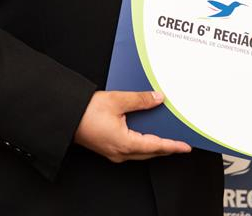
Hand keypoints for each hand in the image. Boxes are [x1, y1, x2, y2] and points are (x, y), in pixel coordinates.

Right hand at [73, 90, 190, 162]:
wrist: (66, 116)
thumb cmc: (86, 111)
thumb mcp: (116, 100)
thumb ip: (139, 100)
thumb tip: (157, 98)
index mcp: (124, 143)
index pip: (155, 146)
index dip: (172, 146)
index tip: (185, 147)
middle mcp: (120, 152)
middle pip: (150, 152)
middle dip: (165, 148)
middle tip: (179, 142)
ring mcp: (113, 153)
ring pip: (140, 152)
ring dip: (154, 145)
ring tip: (166, 137)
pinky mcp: (108, 149)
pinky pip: (131, 149)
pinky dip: (142, 143)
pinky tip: (144, 133)